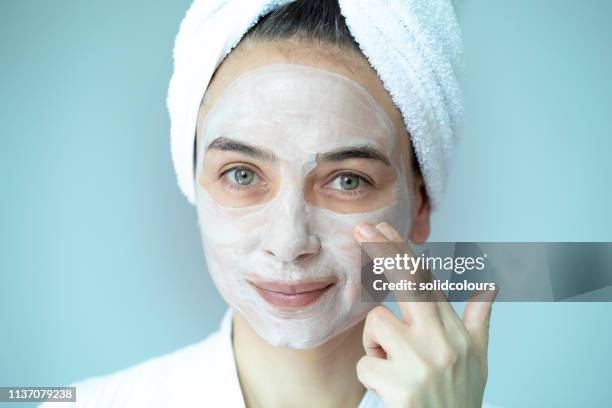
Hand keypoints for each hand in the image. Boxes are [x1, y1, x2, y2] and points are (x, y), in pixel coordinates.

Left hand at [353, 222, 497, 407]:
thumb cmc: (460, 397)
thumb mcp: (478, 359)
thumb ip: (478, 320)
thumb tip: (488, 287)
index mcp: (456, 331)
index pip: (426, 281)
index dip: (403, 251)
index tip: (383, 229)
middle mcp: (441, 341)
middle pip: (407, 282)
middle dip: (383, 251)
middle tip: (361, 227)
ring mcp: (420, 362)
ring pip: (376, 323)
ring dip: (375, 343)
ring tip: (393, 365)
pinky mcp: (400, 385)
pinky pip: (364, 363)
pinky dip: (371, 375)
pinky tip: (390, 388)